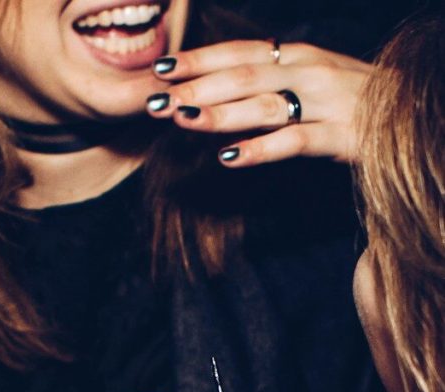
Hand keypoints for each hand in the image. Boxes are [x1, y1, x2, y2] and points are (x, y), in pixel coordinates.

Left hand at [148, 39, 371, 164]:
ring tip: (182, 121)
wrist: (415, 112)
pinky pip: (292, 142)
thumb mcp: (309, 81)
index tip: (161, 69)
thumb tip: (214, 95)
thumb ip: (267, 84)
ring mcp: (325, 102)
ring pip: (263, 105)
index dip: (198, 59)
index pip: (239, 52)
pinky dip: (257, 149)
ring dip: (218, 113)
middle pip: (243, 76)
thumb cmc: (353, 101)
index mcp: (297, 56)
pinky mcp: (340, 137)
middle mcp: (309, 71)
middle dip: (196, 88)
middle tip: (156, 103)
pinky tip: (226, 158)